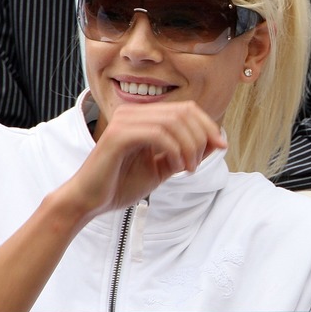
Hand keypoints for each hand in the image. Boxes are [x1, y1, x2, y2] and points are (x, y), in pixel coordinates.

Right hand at [58, 101, 225, 221]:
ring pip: (173, 121)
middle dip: (202, 135)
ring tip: (189, 168)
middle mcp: (134, 112)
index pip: (186, 109)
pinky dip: (175, 149)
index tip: (221, 146)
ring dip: (190, 145)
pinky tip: (178, 167)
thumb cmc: (121, 185)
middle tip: (200, 162)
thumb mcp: (163, 168)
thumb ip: (187, 152)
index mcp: (144, 117)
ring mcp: (125, 121)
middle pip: (184, 111)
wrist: (89, 202)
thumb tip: (217, 141)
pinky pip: (158, 133)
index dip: (208, 124)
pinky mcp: (118, 135)